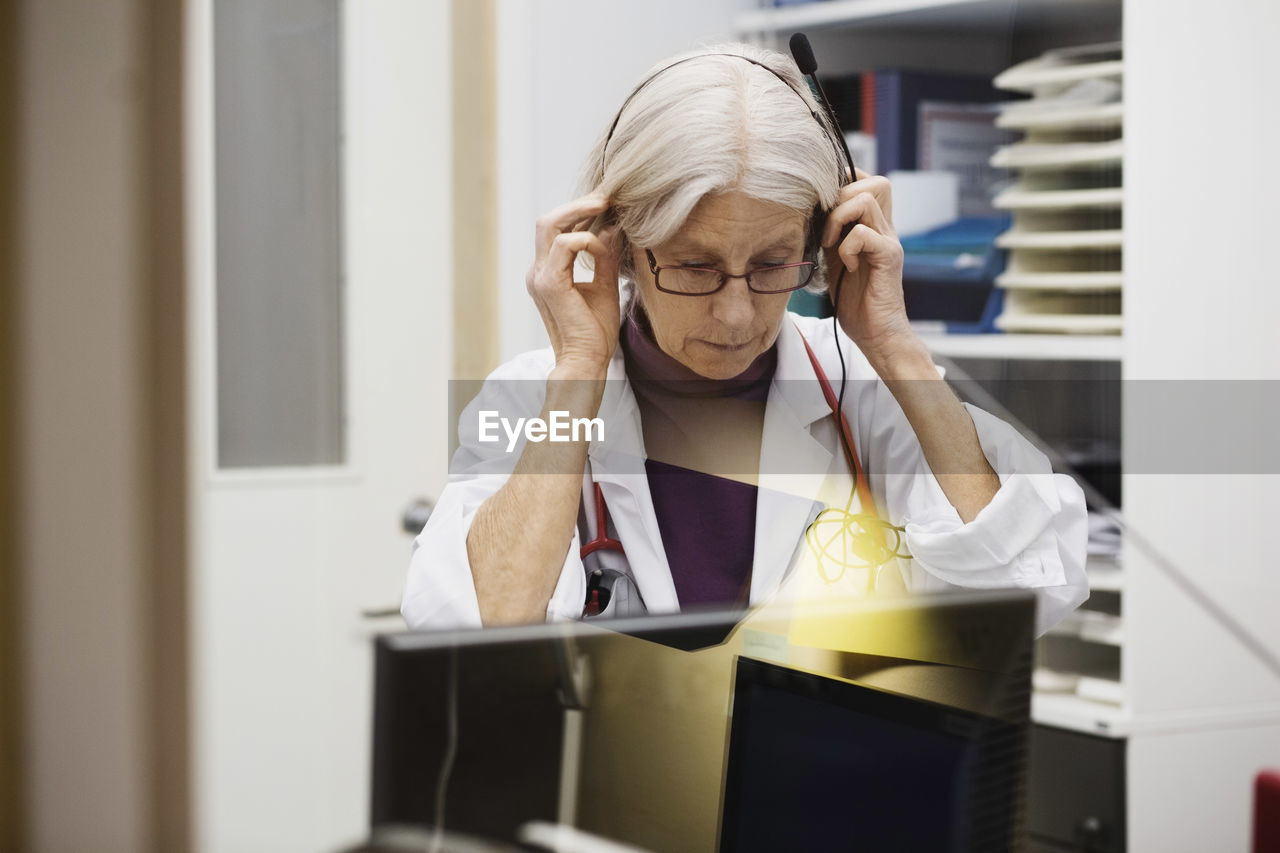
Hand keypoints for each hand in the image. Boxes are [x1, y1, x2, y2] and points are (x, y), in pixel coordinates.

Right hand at [526, 192, 622, 376]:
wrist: (587, 360)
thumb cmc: (595, 331)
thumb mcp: (605, 284)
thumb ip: (605, 257)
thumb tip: (613, 227)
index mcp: (547, 272)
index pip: (556, 230)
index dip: (579, 213)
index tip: (607, 205)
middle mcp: (538, 271)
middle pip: (548, 220)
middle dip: (578, 204)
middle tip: (606, 198)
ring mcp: (540, 276)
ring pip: (551, 224)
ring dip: (581, 213)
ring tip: (606, 209)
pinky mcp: (550, 283)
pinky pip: (567, 245)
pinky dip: (588, 241)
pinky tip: (604, 250)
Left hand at [820, 168, 914, 363]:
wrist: (877, 335)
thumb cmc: (856, 302)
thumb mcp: (836, 260)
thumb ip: (831, 235)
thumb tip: (809, 213)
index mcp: (874, 227)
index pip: (870, 182)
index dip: (847, 183)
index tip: (826, 207)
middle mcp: (886, 229)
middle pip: (876, 183)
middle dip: (842, 197)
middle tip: (827, 229)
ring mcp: (889, 241)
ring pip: (867, 199)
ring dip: (840, 218)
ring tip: (832, 244)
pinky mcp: (888, 258)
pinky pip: (863, 233)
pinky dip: (847, 247)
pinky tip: (847, 266)